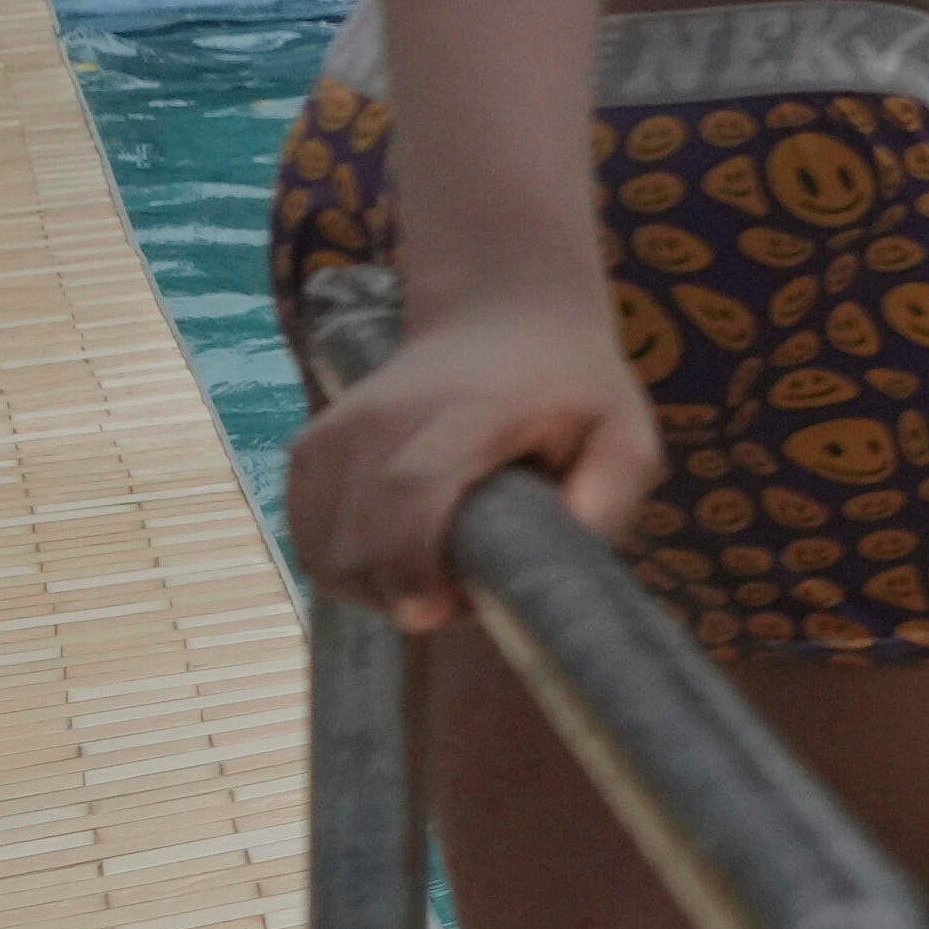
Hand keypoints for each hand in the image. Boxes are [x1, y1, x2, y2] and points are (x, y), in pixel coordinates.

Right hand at [278, 292, 660, 628]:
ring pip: (319, 542)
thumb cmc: (570, 388)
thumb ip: (609, 494)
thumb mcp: (625, 433)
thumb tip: (566, 556)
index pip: (410, 490)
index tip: (439, 612)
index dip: (411, 564)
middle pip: (356, 532)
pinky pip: (303, 529)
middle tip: (455, 597)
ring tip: (426, 575)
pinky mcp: (311, 444)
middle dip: (396, 591)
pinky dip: (336, 560)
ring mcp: (338, 427)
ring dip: (365, 582)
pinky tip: (387, 558)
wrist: (501, 317)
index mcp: (466, 411)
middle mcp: (384, 415)